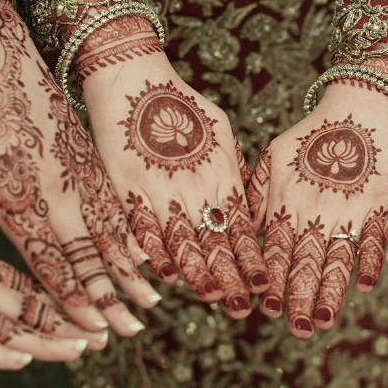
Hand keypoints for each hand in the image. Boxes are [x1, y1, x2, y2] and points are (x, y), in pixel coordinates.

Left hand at [0, 0, 158, 335]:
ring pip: (109, 236)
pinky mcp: (89, 160)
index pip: (51, 263)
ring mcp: (79, 178)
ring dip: (129, 272)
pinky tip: (144, 252)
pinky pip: (115, 206)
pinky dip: (130, 234)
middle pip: (88, 259)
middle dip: (110, 299)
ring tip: (152, 302)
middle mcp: (58, 195)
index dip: (71, 299)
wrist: (7, 58)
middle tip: (132, 333)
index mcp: (23, 201)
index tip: (91, 329)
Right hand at [77, 17, 266, 318]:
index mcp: (220, 172)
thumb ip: (233, 171)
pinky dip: (153, 253)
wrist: (133, 79)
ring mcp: (159, 187)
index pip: (240, 226)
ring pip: (181, 241)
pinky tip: (163, 275)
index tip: (261, 285)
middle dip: (229, 277)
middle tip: (241, 307)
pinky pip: (141, 228)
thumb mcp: (220, 131)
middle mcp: (194, 185)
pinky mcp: (126, 187)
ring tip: (210, 296)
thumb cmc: (182, 103)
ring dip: (196, 273)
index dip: (250, 258)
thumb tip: (244, 206)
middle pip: (214, 242)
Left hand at [245, 81, 387, 336]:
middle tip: (296, 330)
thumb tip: (244, 232)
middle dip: (299, 299)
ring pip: (337, 258)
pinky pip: (374, 238)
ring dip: (330, 293)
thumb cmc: (310, 135)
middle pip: (305, 261)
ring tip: (322, 322)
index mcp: (287, 201)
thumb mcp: (273, 159)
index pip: (277, 250)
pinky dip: (370, 262)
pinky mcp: (379, 203)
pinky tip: (366, 287)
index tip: (268, 311)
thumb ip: (258, 197)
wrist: (358, 107)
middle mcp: (316, 209)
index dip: (272, 282)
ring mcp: (349, 207)